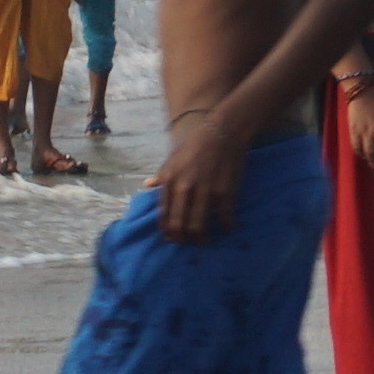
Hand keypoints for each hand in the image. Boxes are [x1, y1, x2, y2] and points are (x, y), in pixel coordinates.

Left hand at [152, 109, 250, 237]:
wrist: (222, 131)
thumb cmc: (195, 145)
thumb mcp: (172, 158)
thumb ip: (161, 176)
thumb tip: (147, 185)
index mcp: (170, 180)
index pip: (163, 215)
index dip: (167, 231)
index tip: (172, 238)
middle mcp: (184, 188)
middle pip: (178, 225)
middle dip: (182, 239)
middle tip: (188, 242)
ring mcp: (205, 191)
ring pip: (198, 227)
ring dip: (201, 239)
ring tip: (204, 240)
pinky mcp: (225, 192)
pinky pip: (224, 218)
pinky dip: (226, 226)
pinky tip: (226, 226)